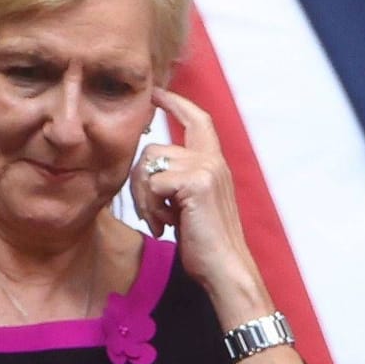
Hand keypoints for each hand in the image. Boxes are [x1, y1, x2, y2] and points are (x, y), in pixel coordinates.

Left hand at [130, 89, 267, 315]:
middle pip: (152, 148)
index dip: (176, 102)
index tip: (156, 94)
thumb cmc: (206, 244)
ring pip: (147, 165)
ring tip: (160, 222)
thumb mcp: (191, 205)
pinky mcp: (195, 183)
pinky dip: (151, 207)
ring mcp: (206, 169)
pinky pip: (152, 183)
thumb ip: (177, 181)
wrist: (225, 269)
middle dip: (139, 182)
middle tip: (150, 214)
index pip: (198, 119)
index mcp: (214, 163)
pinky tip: (166, 226)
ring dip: (144, 198)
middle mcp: (213, 160)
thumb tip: (148, 167)